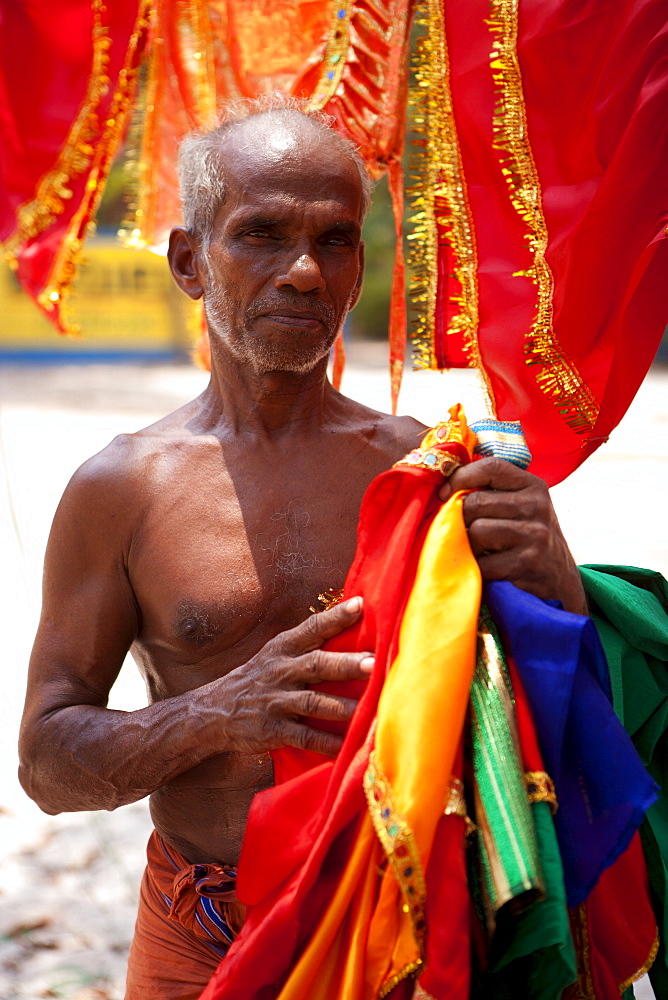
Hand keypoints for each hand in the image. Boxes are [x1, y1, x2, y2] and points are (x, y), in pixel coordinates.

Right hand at [218, 597, 372, 755]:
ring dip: (341, 705)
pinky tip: (348, 746)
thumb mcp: (275, 654)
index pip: (312, 628)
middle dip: (346, 664)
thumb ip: (308, 644)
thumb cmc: (258, 678)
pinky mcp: (273, 730)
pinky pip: (304, 738)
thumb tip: (350, 625)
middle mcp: (281, 672)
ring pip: (313, 702)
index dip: (336, 617)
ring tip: (369, 706)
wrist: (214, 711)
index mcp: (283, 649)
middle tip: (373, 662)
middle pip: (317, 665)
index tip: (360, 605)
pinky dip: (327, 743)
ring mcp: (276, 702)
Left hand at [439, 458, 586, 614]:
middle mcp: (537, 506)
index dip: (461, 476)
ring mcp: (534, 535)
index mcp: (533, 486)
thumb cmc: (528, 540)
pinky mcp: (527, 563)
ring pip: (476, 530)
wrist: (559, 581)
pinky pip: (482, 562)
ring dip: (468, 546)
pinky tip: (485, 571)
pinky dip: (476, 569)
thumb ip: (494, 493)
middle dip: (461, 520)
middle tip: (463, 533)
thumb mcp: (522, 508)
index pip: (491, 467)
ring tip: (477, 552)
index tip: (444, 493)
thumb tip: (446, 487)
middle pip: (476, 502)